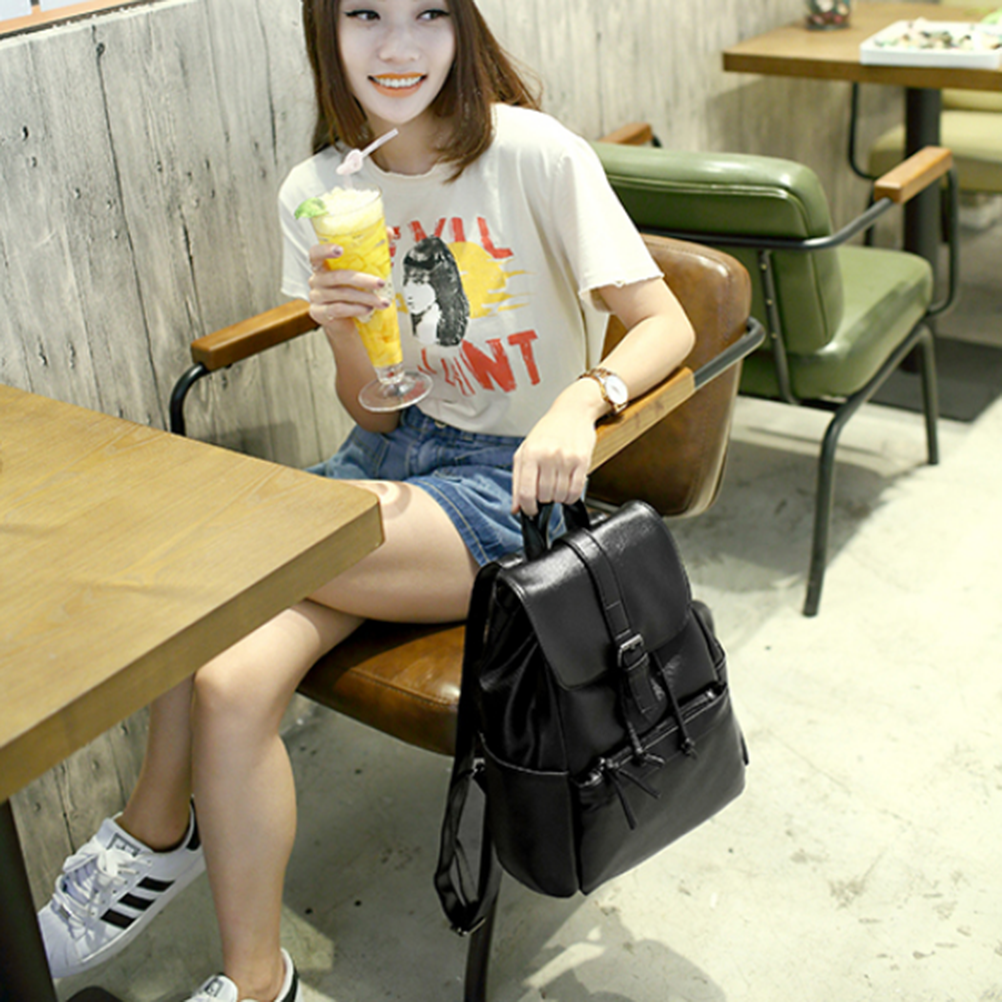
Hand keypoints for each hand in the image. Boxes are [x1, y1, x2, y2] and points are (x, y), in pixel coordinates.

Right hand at [307, 243, 390, 335]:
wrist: (345, 321)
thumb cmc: (352, 293)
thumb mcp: (362, 272)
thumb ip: (373, 251)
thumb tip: (388, 232)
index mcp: (323, 266)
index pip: (315, 253)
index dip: (325, 250)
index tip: (339, 250)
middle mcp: (317, 280)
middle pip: (338, 276)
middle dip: (363, 280)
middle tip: (380, 283)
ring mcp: (316, 297)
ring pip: (342, 294)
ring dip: (366, 298)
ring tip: (381, 302)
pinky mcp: (319, 313)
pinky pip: (338, 309)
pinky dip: (356, 309)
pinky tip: (367, 310)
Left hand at [511, 398, 597, 516]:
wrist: (572, 412)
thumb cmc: (547, 431)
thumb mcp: (525, 451)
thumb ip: (518, 481)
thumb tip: (516, 508)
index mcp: (529, 454)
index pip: (525, 492)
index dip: (527, 508)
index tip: (530, 511)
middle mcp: (547, 456)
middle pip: (544, 496)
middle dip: (544, 499)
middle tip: (545, 491)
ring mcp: (566, 459)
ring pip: (560, 496)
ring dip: (558, 498)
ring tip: (556, 486)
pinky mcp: (582, 461)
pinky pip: (576, 491)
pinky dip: (571, 497)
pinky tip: (567, 489)